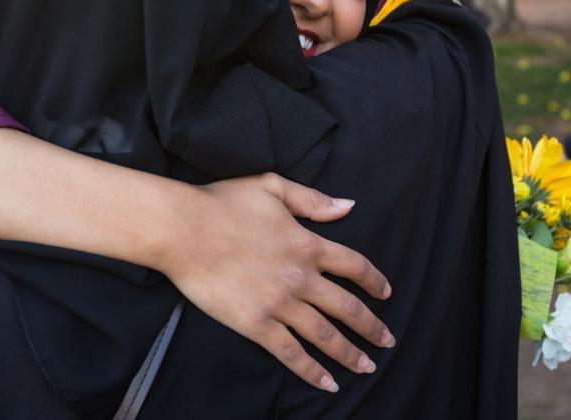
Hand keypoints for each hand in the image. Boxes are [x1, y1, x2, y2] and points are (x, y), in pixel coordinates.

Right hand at [162, 174, 391, 392]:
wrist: (184, 229)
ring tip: (366, 366)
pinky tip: (328, 383)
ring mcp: (279, 303)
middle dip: (371, 327)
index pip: (354, 265)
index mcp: (307, 243)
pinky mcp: (256, 324)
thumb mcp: (271, 186)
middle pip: (347, 307)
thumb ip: (312, 199)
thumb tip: (347, 206)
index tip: (386, 293)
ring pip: (325, 335)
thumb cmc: (222, 203)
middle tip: (387, 340)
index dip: (374, 281)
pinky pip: (291, 353)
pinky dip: (312, 371)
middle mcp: (300, 277)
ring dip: (350, 353)